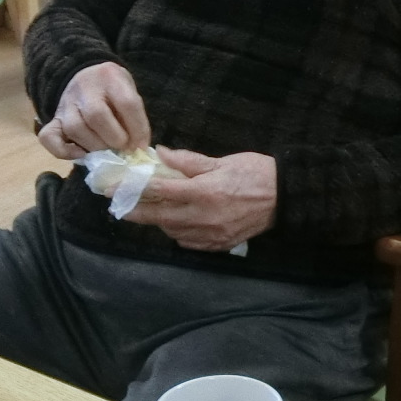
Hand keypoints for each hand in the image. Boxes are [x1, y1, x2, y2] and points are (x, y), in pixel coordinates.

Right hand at [38, 61, 149, 158]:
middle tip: (122, 148)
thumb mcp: (129, 91)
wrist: (85, 77)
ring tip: (106, 151)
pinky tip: (81, 154)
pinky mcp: (54, 119)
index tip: (141, 146)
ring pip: (74, 128)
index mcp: (110, 76)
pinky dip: (64, 151)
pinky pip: (49, 137)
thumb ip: (135, 116)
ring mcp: (66, 103)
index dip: (137, 128)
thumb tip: (138, 148)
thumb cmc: (113, 90)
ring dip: (94, 146)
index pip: (127, 103)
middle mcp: (84, 88)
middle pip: (96, 115)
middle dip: (114, 138)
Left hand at [130, 148, 277, 251]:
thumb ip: (188, 161)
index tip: (113, 189)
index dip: (133, 190)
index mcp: (204, 192)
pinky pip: (189, 242)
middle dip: (137, 212)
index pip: (159, 192)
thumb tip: (160, 154)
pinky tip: (176, 223)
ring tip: (150, 211)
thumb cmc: (256, 173)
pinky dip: (178, 232)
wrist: (287, 198)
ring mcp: (211, 235)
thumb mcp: (222, 160)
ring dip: (158, 222)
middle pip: (159, 217)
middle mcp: (204, 217)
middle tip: (119, 207)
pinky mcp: (219, 245)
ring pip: (172, 231)